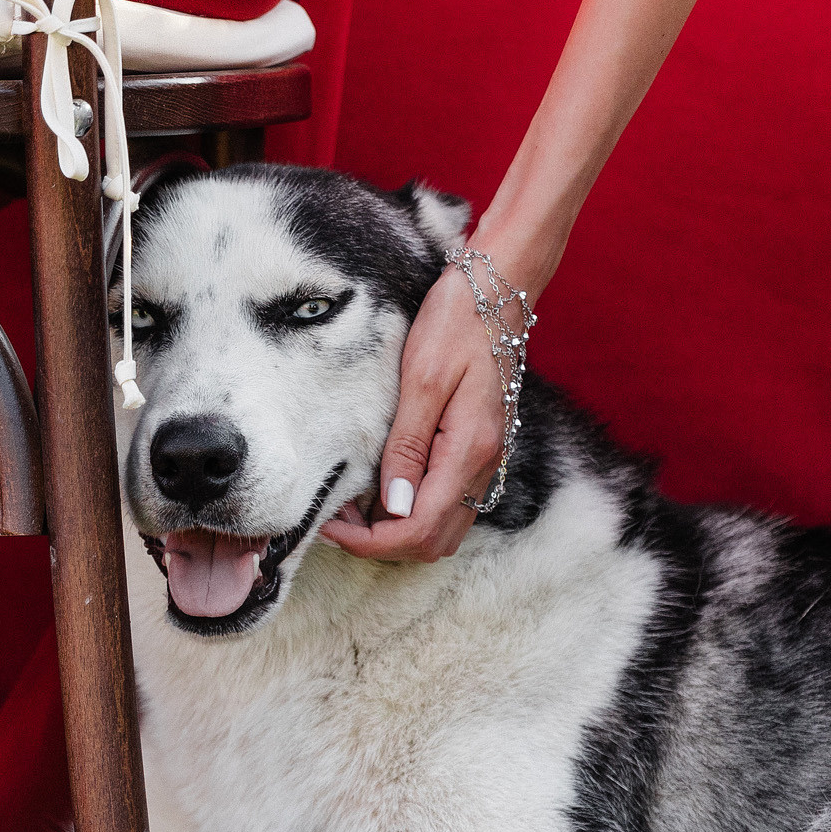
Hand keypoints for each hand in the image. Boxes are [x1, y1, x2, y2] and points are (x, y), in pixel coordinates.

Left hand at [319, 263, 507, 562]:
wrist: (499, 290)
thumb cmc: (457, 324)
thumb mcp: (422, 379)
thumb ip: (407, 446)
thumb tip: (393, 505)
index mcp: (469, 450)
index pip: (419, 530)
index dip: (371, 542)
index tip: (331, 525)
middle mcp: (484, 465)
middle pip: (433, 542)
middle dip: (383, 541)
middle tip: (338, 516)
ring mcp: (487, 460)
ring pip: (444, 528)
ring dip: (398, 529)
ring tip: (355, 503)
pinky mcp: (481, 449)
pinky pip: (449, 502)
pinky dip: (415, 509)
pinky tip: (384, 484)